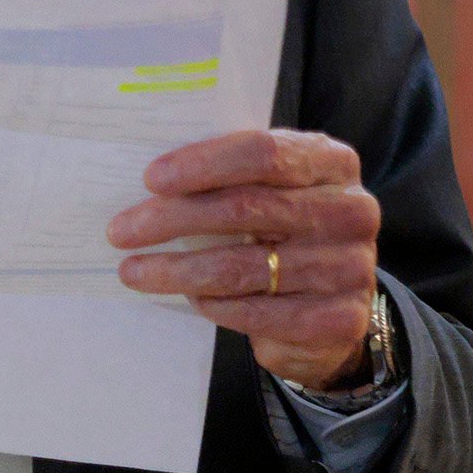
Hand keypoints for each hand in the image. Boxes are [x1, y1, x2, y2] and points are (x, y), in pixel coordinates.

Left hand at [107, 129, 381, 390]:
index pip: (263, 153)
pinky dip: (211, 304)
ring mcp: (350, 267)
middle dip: (171, 219)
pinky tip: (188, 297)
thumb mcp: (270, 191)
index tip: (150, 180)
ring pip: (241, 266)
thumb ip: (230, 178)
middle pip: (245, 208)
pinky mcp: (338, 319)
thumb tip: (150, 182)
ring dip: (175, 270)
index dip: (202, 165)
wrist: (334, 302)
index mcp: (332, 163)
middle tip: (121, 231)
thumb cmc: (283, 231)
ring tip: (133, 271)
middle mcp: (351, 211)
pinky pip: (256, 311)